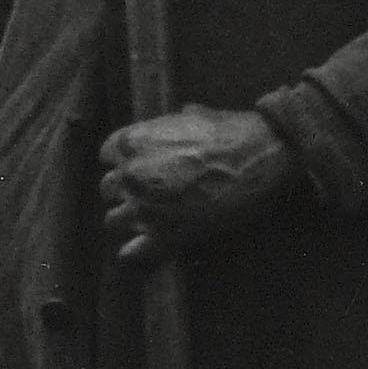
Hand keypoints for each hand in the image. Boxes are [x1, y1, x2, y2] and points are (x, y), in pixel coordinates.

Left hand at [98, 105, 297, 264]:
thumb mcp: (195, 116)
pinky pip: (133, 251)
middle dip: (125, 190)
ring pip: (115, 219)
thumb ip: (173, 124)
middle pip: (108, 188)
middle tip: (149, 192)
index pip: (107, 155)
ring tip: (150, 218)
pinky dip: (136, 251)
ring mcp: (146, 207)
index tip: (139, 167)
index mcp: (134, 142)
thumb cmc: (232, 133)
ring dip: (130, 218)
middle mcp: (131, 175)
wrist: (260, 159)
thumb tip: (179, 117)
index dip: (124, 161)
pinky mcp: (165, 234)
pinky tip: (141, 249)